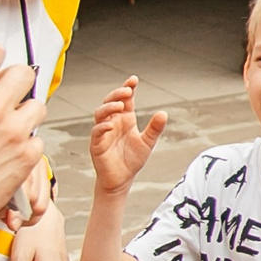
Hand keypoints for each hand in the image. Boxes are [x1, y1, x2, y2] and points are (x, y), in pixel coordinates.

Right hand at [0, 40, 43, 253]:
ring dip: (22, 112)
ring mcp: (13, 134)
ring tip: (6, 125)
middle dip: (12, 80)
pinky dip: (25, 144)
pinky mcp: (26, 159)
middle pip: (23, 73)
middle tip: (2, 92)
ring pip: (37, 106)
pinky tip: (7, 152)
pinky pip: (37, 140)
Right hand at [89, 78, 167, 195]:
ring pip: (100, 114)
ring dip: (108, 108)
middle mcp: (113, 123)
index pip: (125, 100)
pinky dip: (102, 127)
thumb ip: (155, 128)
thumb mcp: (147, 142)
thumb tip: (163, 113)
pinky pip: (96, 132)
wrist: (122, 180)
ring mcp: (103, 133)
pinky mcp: (97, 145)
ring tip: (120, 106)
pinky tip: (112, 124)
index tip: (134, 80)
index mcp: (125, 120)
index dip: (128, 89)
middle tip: (127, 90)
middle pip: (110, 102)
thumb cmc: (132, 160)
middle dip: (117, 94)